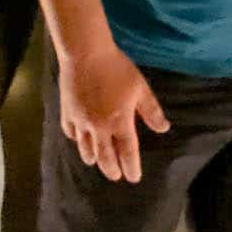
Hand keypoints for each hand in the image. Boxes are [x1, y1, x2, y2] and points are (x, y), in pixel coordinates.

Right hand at [58, 45, 169, 182]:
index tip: (133, 178)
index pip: (127, 153)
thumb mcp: (140, 87)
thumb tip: (164, 128)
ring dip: (93, 158)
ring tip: (96, 162)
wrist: (85, 53)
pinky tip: (78, 139)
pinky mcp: (67, 112)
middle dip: (111, 170)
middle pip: (105, 157)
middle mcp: (99, 127)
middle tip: (116, 175)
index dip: (131, 168)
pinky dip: (76, 139)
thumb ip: (151, 111)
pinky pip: (71, 132)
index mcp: (120, 122)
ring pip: (85, 148)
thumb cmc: (116, 68)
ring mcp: (81, 121)